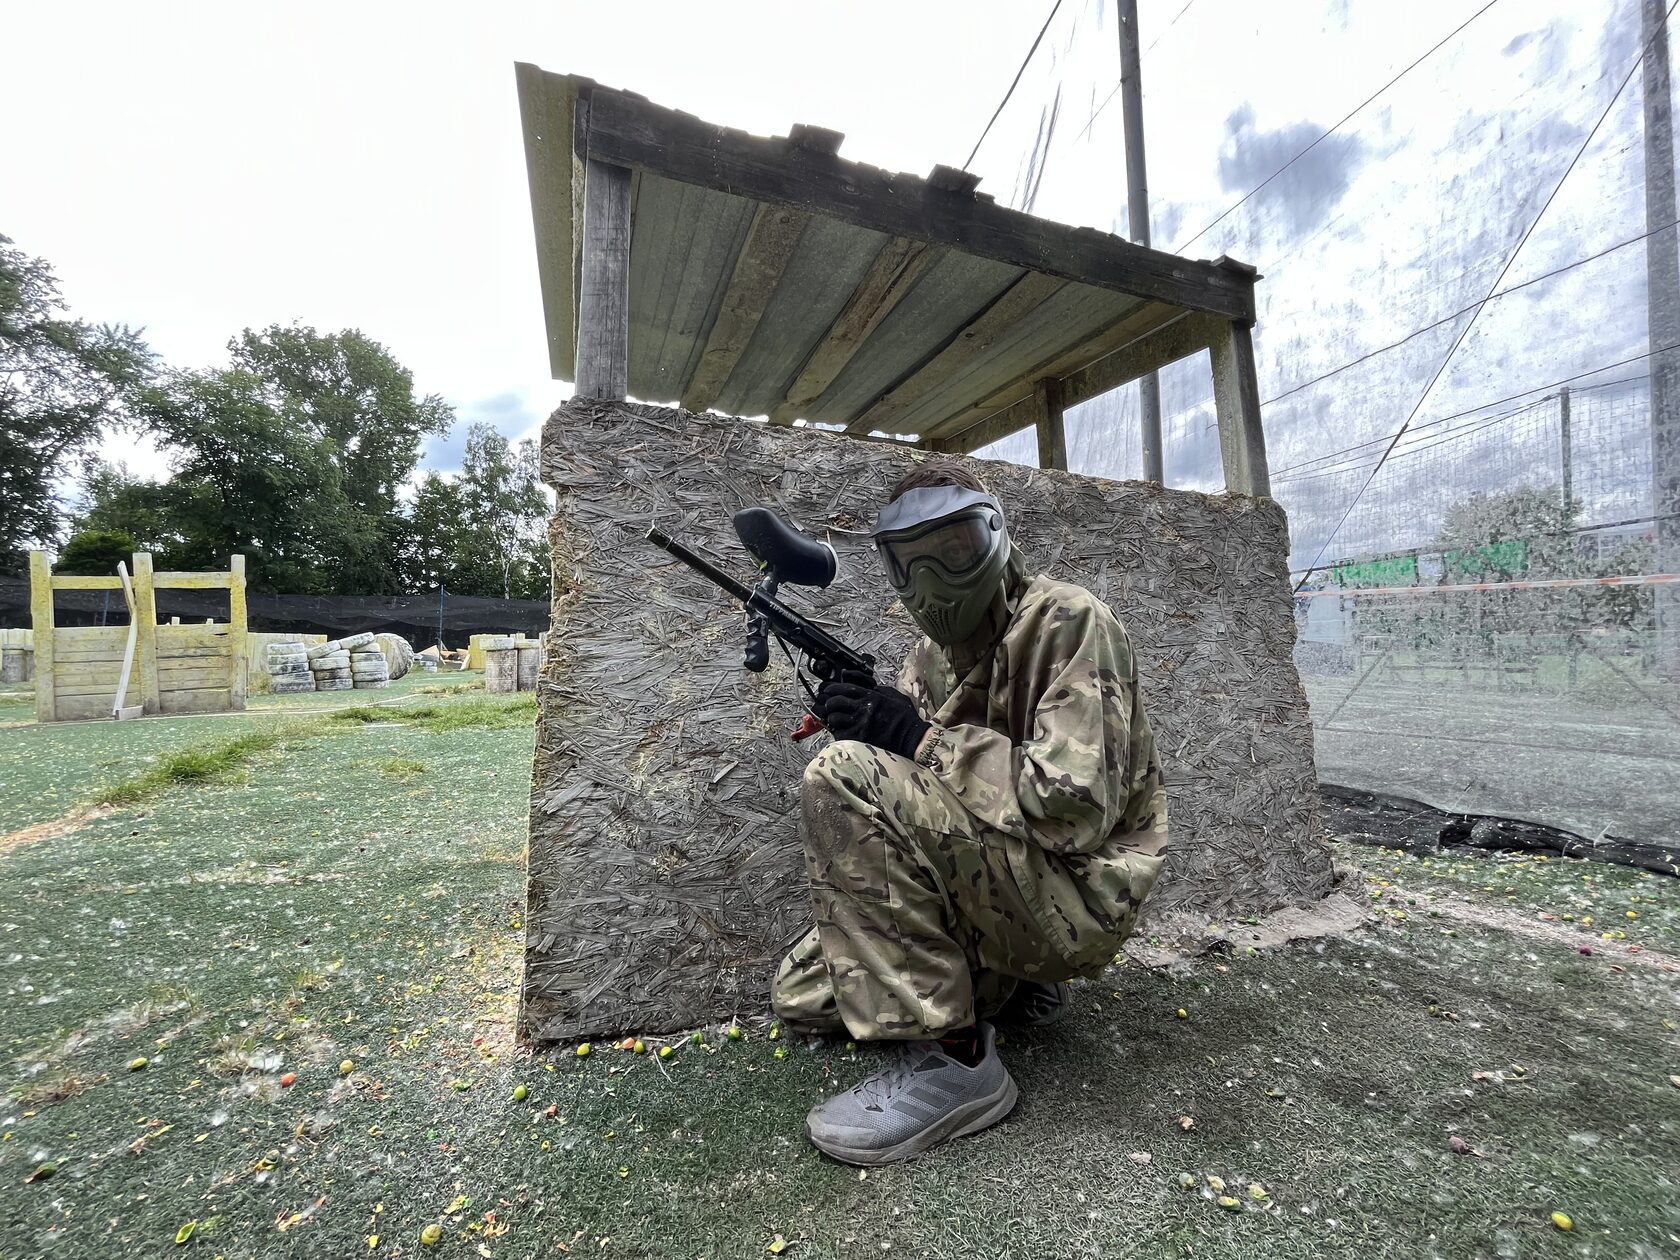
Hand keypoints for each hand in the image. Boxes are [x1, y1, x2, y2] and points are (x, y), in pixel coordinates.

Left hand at [813, 678, 929, 759]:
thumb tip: (864, 685)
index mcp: (871, 696)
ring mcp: (861, 724)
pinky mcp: (860, 739)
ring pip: (834, 717)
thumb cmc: (905, 718)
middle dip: (828, 702)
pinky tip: (840, 731)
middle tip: (827, 705)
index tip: (827, 690)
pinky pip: (839, 734)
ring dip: (831, 718)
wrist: (912, 738)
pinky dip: (837, 732)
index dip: (832, 688)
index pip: (844, 688)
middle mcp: (864, 708)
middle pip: (836, 701)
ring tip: (834, 719)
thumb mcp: (893, 695)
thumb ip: (877, 689)